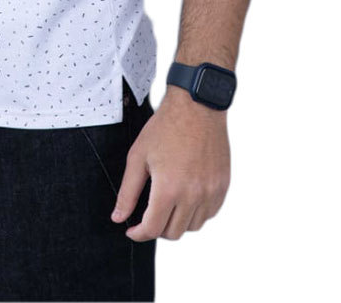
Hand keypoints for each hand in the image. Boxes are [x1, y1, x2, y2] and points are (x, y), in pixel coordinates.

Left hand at [111, 89, 230, 240]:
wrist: (197, 107)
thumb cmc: (165, 127)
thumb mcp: (138, 156)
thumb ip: (128, 192)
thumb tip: (118, 217)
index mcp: (169, 188)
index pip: (153, 229)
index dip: (139, 234)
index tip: (132, 230)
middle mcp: (193, 195)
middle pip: (173, 233)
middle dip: (157, 229)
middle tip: (148, 215)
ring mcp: (211, 192)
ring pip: (193, 226)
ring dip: (178, 222)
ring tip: (167, 205)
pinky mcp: (222, 186)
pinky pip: (209, 214)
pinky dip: (196, 213)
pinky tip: (185, 198)